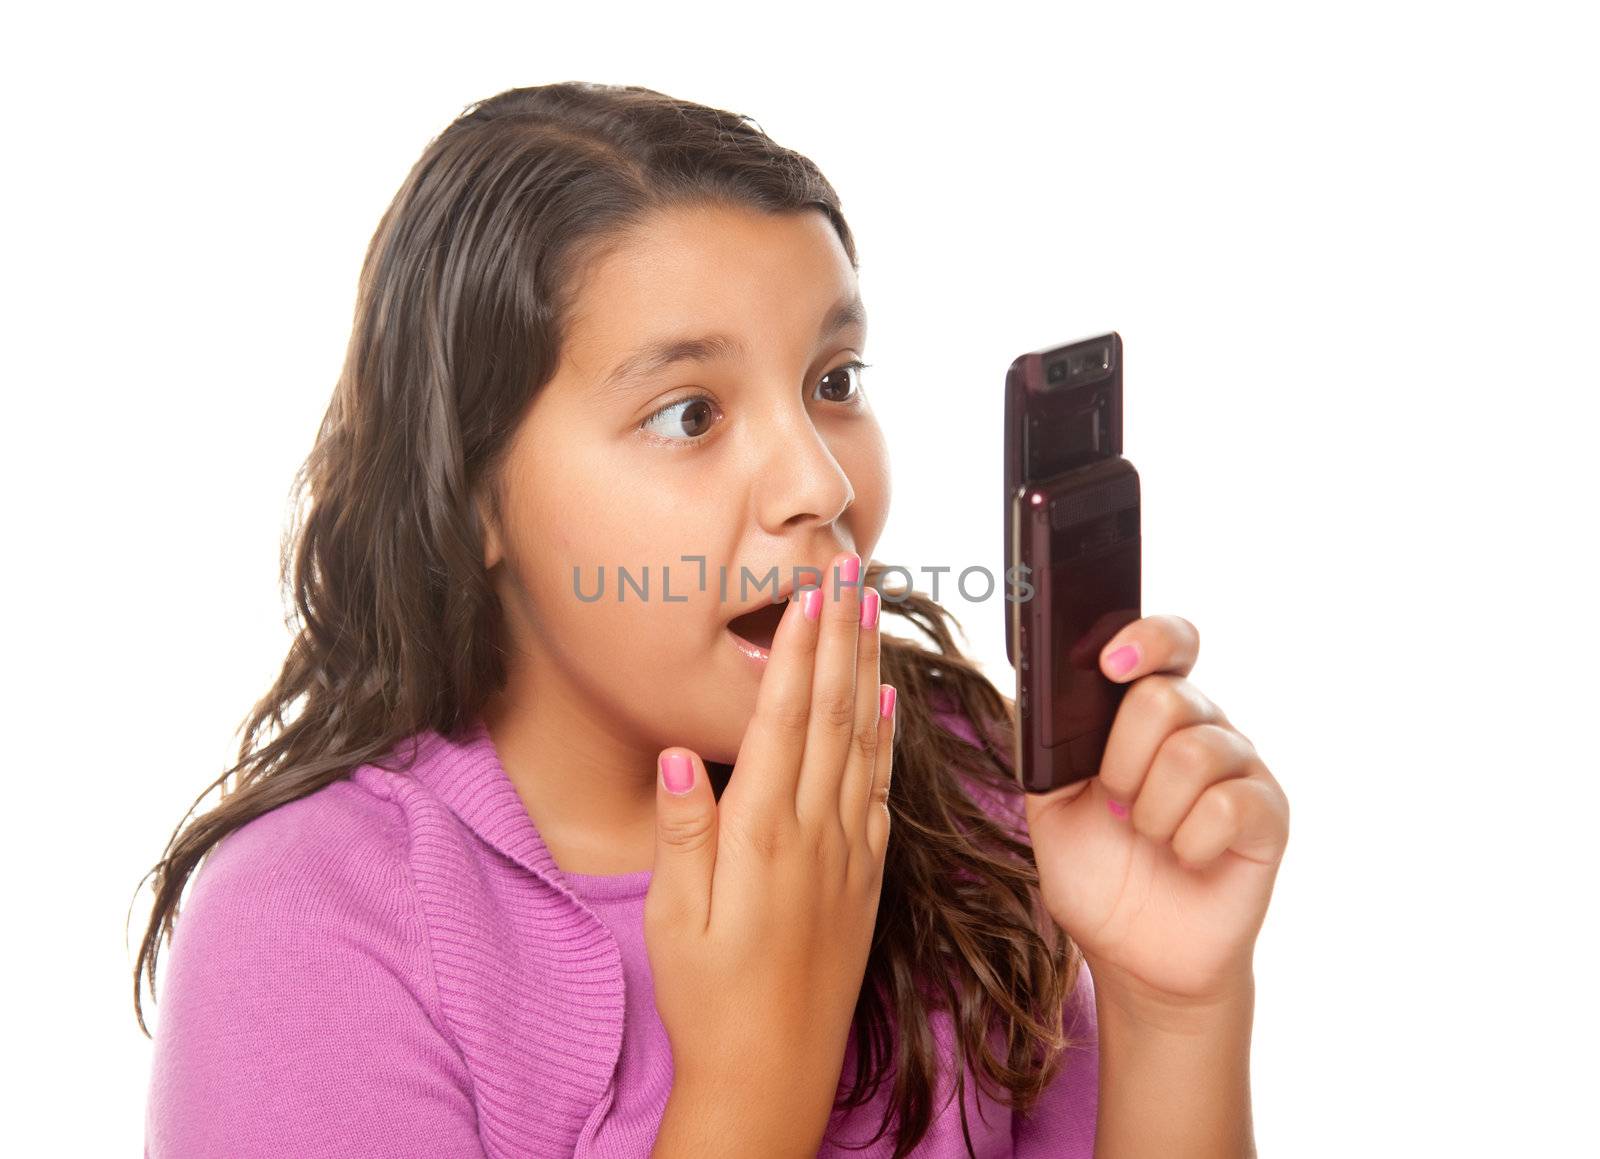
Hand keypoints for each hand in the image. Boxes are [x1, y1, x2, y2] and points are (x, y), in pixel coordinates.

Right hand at [644, 550, 895, 1151]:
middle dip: (841, 636)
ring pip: (863, 742)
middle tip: (853, 572)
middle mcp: (815, 833)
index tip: (809, 592)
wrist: (774, 1074)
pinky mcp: (867, 878)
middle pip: (831, 713)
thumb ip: (685, 832)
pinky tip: (888, 705)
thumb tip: (680, 752)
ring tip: (874, 615)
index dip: (798, 650)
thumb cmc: (711, 997)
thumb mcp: (676, 919)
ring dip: (869, 671)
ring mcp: (849, 854)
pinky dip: (886, 739)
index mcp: (762, 834)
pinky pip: (880, 791)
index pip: (783, 719)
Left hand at [1022, 614, 1289, 1014]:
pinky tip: (1186, 858)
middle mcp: (1202, 727)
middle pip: (1167, 696)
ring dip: (1151, 809)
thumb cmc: (1096, 874)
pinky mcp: (1268, 816)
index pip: (1167, 642)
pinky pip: (1229, 803)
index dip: (1146, 638)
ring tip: (1149, 838)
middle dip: (1122, 759)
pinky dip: (1189, 840)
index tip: (1109, 664)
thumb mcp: (1050, 805)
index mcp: (1148, 714)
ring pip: (1194, 752)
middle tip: (1116, 802)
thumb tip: (1042, 690)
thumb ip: (1046, 746)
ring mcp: (1240, 769)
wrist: (1134, 955)